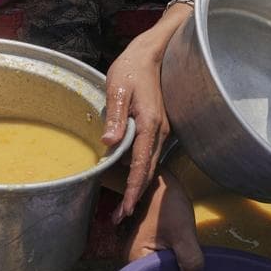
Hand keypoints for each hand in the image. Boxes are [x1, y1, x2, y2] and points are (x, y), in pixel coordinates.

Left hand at [103, 21, 173, 222]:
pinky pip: (149, 154)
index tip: (124, 209)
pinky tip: (128, 178)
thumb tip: (109, 144)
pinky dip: (139, 171)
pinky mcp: (157, 127)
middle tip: (119, 217)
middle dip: (134, 195)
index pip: (141, 165)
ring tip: (122, 205)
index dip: (132, 189)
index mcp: (150, 124)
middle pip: (148, 170)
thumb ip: (115, 116)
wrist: (151, 53)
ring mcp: (161, 130)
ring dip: (137, 185)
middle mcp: (160, 131)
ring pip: (149, 164)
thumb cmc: (131, 68)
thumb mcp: (118, 89)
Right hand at [124, 170, 203, 270]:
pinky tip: (185, 258)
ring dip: (175, 267)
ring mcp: (141, 249)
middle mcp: (133, 255)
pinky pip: (161, 258)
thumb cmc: (168, 204)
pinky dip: (174, 259)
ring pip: (160, 266)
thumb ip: (190, 260)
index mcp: (134, 256)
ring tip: (189, 266)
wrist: (163, 180)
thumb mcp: (183, 233)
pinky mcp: (149, 243)